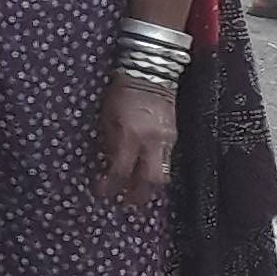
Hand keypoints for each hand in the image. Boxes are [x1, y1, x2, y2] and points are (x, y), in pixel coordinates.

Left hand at [97, 73, 178, 206]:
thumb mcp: (106, 117)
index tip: (101, 193)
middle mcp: (151, 142)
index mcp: (130, 136)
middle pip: (150, 181)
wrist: (150, 73)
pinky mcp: (174, 136)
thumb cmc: (122, 92)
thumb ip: (108, 143)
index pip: (120, 172)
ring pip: (163, 174)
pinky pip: (166, 160)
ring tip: (138, 191)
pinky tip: (146, 171)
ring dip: (149, 186)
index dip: (109, 186)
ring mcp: (166, 140)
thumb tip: (107, 165)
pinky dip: (155, 168)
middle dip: (138, 196)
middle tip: (126, 203)